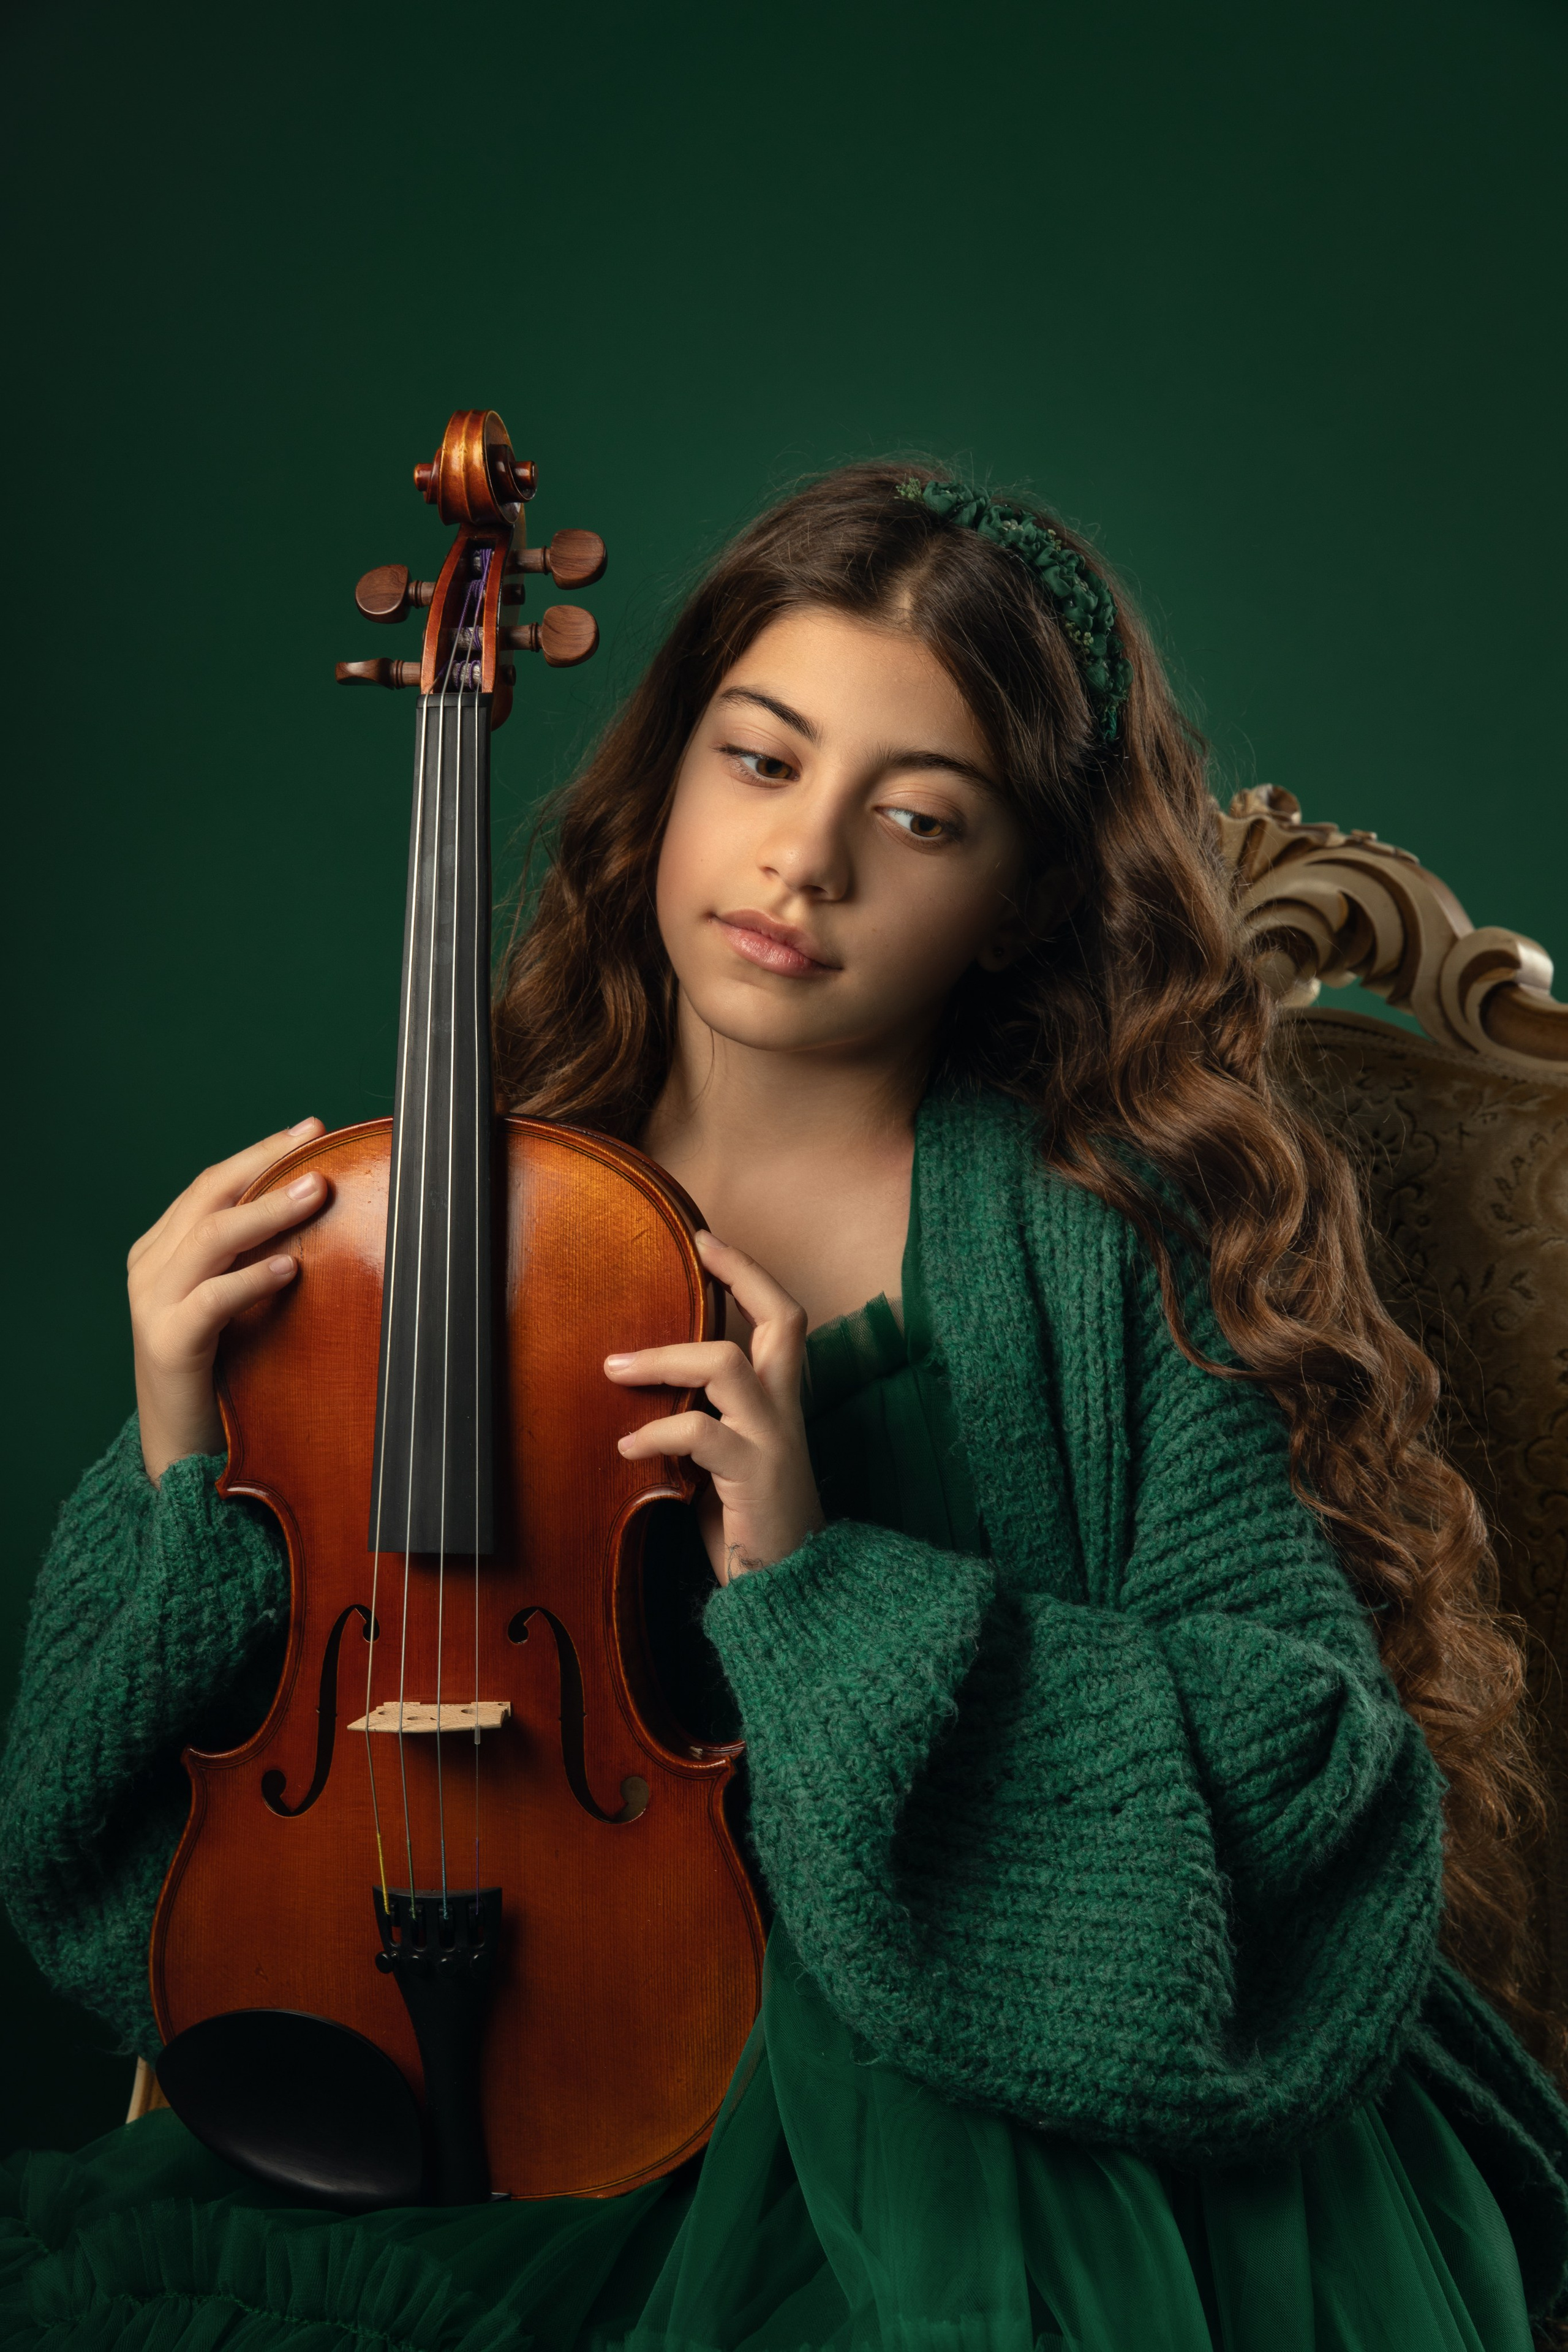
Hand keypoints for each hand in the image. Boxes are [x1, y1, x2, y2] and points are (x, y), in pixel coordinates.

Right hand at [128, 1118, 328, 1484]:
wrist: (185, 1448)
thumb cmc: (226, 1370)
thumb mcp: (242, 1300)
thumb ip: (261, 1255)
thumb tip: (323, 1206)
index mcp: (166, 1249)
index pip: (215, 1183)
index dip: (262, 1152)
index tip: (311, 1129)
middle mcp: (152, 1267)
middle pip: (210, 1194)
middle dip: (265, 1162)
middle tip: (317, 1142)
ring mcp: (154, 1304)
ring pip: (210, 1237)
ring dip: (267, 1210)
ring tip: (316, 1191)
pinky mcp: (168, 1344)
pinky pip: (211, 1299)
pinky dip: (252, 1278)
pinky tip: (290, 1267)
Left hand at [605, 1232, 822, 1583]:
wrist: (792, 1592)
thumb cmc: (751, 1529)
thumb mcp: (725, 1465)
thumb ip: (702, 1426)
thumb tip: (647, 1400)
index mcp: (782, 1404)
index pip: (781, 1321)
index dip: (751, 1275)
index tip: (709, 1241)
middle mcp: (785, 1412)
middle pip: (782, 1320)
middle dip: (739, 1276)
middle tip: (693, 1251)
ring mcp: (773, 1440)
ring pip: (726, 1364)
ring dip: (664, 1358)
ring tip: (615, 1369)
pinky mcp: (753, 1476)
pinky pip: (700, 1433)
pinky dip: (657, 1432)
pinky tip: (628, 1447)